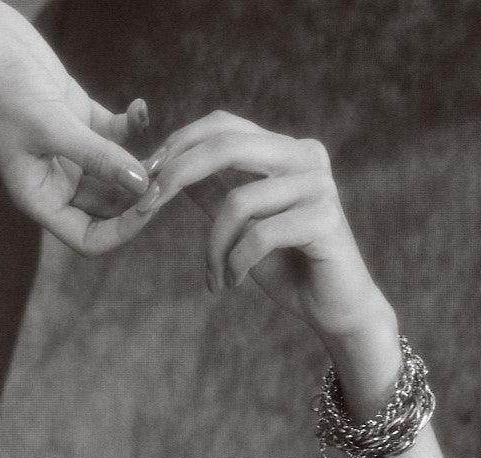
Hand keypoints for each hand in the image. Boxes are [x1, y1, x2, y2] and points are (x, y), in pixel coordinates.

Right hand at [0, 0, 153, 255]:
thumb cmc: (1, 90)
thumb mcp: (52, 126)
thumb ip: (98, 157)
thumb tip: (141, 184)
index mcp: (41, 199)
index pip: (90, 238)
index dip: (122, 230)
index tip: (149, 203)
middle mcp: (57, 182)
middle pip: (110, 209)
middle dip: (138, 195)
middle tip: (167, 173)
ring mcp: (70, 152)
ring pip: (117, 173)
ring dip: (141, 163)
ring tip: (162, 146)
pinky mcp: (79, 120)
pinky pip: (115, 135)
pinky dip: (132, 126)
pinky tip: (140, 107)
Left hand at [138, 110, 391, 341]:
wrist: (335, 307)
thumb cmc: (288, 267)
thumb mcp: (241, 226)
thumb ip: (213, 195)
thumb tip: (168, 170)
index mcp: (286, 150)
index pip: (225, 126)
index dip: (180, 144)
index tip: (146, 176)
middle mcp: (306, 156)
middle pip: (227, 146)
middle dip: (177, 175)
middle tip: (145, 207)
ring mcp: (318, 185)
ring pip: (238, 202)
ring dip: (213, 248)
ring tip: (215, 278)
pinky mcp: (324, 219)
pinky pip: (258, 236)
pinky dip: (235, 265)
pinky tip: (233, 285)